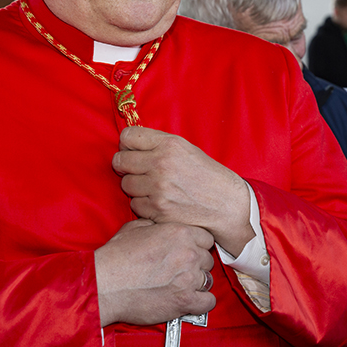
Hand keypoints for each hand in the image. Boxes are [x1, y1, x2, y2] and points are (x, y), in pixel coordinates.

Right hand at [94, 219, 215, 326]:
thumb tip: (160, 226)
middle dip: (196, 265)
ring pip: (208, 280)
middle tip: (181, 271)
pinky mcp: (185, 300)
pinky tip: (191, 300)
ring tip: (182, 286)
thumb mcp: (135, 227)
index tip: (189, 253)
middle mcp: (189, 254)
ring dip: (197, 283)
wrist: (105, 284)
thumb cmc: (115, 257)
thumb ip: (156, 225)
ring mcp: (189, 278)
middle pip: (207, 259)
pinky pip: (208, 302)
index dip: (197, 246)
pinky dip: (201, 302)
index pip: (206, 239)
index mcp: (180, 233)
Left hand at [113, 126, 253, 252]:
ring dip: (136, 187)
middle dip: (125, 167)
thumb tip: (129, 146)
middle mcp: (161, 163)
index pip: (127, 137)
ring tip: (153, 188)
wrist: (226, 204)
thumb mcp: (186, 149)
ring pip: (126, 185)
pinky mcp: (157, 210)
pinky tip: (159, 202)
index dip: (126, 145)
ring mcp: (158, 188)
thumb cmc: (207, 176)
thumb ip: (158, 145)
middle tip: (137, 172)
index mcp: (169, 144)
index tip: (131, 152)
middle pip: (120, 161)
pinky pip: (135, 205)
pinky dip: (144, 205)